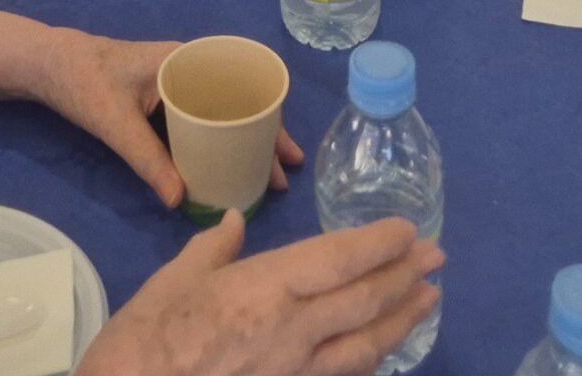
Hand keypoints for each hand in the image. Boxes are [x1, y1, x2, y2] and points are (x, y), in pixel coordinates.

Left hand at [28, 33, 306, 209]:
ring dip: (245, 141)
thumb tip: (180, 201)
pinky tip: (225, 165)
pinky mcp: (165, 98)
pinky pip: (203, 119)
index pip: (245, 87)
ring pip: (223, 113)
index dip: (271, 122)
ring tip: (264, 176)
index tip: (287, 154)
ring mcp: (179, 84)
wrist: (49, 65)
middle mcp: (191, 70)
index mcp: (187, 63)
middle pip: (240, 103)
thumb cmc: (84, 82)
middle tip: (285, 176)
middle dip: (266, 138)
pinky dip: (220, 140)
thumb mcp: (116, 123)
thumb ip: (147, 161)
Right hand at [76, 212, 442, 375]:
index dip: (380, 244)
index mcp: (266, 288)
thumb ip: (214, 249)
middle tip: (437, 259)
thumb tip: (237, 221)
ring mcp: (295, 372)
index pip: (339, 260)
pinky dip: (369, 361)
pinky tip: (382, 352)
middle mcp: (292, 331)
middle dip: (405, 277)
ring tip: (428, 302)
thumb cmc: (145, 338)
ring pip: (365, 347)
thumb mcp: (174, 281)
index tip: (409, 231)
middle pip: (363, 301)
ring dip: (401, 321)